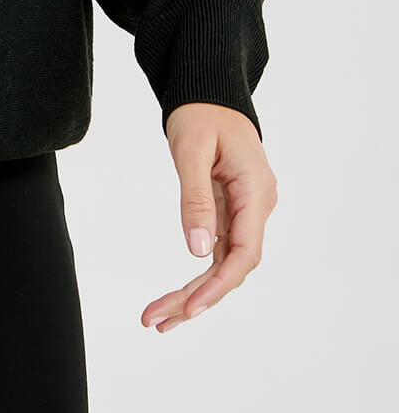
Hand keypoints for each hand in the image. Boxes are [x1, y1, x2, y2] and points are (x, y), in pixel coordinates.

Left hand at [141, 102, 277, 333]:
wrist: (208, 90)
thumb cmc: (200, 113)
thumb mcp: (192, 150)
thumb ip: (196, 200)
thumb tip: (198, 252)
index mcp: (256, 192)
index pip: (245, 253)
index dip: (219, 286)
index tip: (190, 309)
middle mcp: (256, 206)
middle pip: (231, 266)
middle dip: (196, 298)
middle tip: (155, 322)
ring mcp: (245, 210)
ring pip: (223, 263)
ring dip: (193, 292)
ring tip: (157, 318)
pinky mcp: (230, 210)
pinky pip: (216, 250)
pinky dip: (195, 274)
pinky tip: (174, 297)